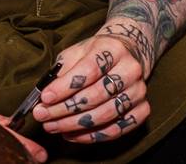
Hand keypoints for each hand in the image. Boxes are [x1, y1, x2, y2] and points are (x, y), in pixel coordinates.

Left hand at [33, 35, 149, 143]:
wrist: (125, 54)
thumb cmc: (94, 54)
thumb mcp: (76, 52)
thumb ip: (62, 71)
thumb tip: (44, 95)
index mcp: (112, 50)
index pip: (88, 70)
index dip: (65, 87)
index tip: (45, 98)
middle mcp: (130, 70)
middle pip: (96, 96)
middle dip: (65, 109)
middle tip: (42, 116)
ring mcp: (139, 92)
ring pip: (106, 115)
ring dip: (74, 125)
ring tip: (52, 126)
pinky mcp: (143, 110)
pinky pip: (118, 130)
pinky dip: (92, 136)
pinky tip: (72, 135)